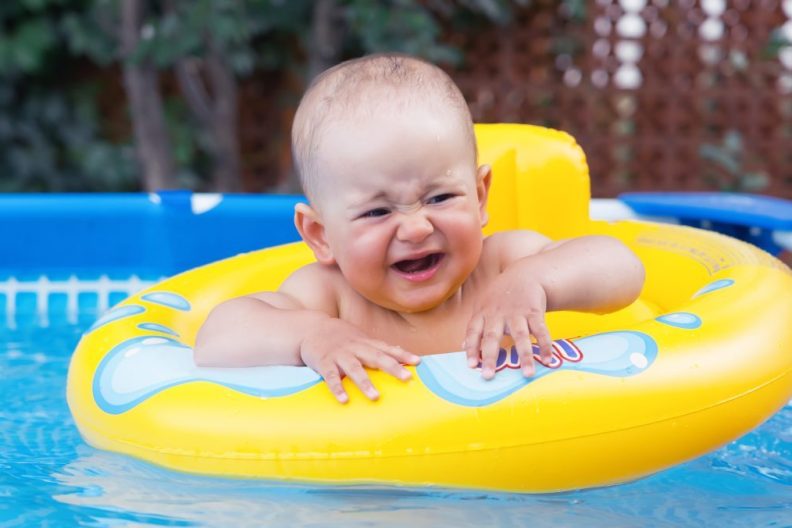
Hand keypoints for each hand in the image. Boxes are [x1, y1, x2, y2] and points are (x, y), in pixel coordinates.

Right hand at [300, 318, 420, 402]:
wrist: (311, 328)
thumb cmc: (342, 338)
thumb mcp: (362, 339)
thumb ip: (380, 348)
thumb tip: (404, 354)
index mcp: (366, 343)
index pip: (387, 348)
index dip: (403, 354)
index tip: (418, 362)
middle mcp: (355, 348)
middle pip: (376, 357)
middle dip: (392, 367)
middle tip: (407, 378)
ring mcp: (339, 356)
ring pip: (354, 369)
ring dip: (365, 382)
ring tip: (375, 397)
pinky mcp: (324, 364)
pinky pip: (331, 377)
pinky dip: (337, 388)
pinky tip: (344, 400)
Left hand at [464, 278, 553, 378]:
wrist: (524, 275)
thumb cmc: (500, 296)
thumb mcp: (483, 307)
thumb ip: (476, 327)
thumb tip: (462, 346)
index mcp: (483, 313)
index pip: (473, 332)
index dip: (471, 348)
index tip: (471, 366)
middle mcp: (498, 314)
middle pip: (492, 336)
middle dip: (489, 356)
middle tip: (488, 376)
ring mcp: (517, 313)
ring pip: (520, 335)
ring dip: (525, 355)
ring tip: (527, 374)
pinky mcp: (535, 311)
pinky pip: (541, 330)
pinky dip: (545, 345)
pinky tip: (548, 360)